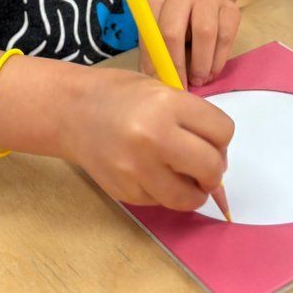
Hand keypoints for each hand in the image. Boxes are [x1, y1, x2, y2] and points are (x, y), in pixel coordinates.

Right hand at [60, 67, 233, 209]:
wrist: (70, 112)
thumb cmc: (119, 95)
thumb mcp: (160, 90)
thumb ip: (191, 118)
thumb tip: (218, 157)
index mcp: (167, 105)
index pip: (222, 131)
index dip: (220, 137)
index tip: (209, 138)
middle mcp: (153, 137)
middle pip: (211, 168)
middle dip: (213, 169)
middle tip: (202, 163)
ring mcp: (137, 169)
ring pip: (189, 197)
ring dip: (193, 190)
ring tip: (181, 175)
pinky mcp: (125, 192)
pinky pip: (162, 202)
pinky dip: (164, 192)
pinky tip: (151, 173)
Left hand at [140, 0, 240, 88]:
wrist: (202, 2)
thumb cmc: (174, 25)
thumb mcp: (158, 34)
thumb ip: (155, 53)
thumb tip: (156, 82)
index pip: (149, 30)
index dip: (154, 60)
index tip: (159, 84)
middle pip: (173, 30)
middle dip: (176, 65)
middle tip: (180, 87)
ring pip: (205, 33)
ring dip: (200, 64)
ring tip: (198, 80)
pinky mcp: (230, 7)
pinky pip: (225, 37)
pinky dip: (217, 61)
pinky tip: (211, 72)